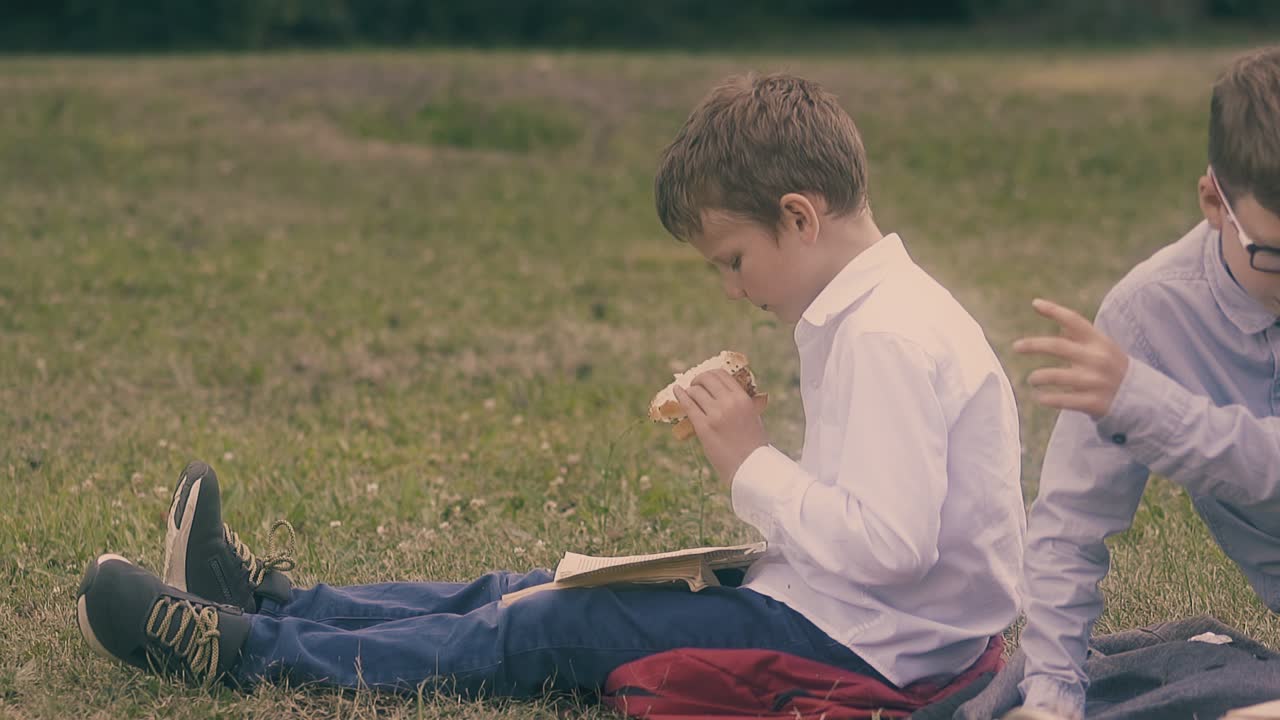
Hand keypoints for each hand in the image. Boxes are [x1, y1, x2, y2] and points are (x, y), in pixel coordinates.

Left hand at [672, 369, 767, 484]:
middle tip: (695, 385)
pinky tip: (677, 391)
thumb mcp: (753, 416)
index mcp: (743, 398)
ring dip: (690, 391)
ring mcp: (715, 414)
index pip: (722, 375)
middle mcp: (729, 403)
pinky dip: (680, 396)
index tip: (706, 379)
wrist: (750, 466)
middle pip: (707, 379)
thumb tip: (725, 392)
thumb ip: (740, 402)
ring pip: (695, 391)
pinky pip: (688, 405)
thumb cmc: (753, 444)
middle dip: (698, 379)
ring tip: (689, 394)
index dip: (711, 374)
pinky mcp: (703, 427)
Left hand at [1012, 298, 1129, 419]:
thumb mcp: (1101, 347)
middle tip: (1016, 347)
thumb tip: (1053, 316)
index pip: (1075, 321)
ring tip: (1032, 379)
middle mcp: (1096, 358)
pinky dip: (1047, 399)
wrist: (1141, 397)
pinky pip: (1063, 400)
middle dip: (1033, 345)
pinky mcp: (1094, 402)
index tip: (1035, 303)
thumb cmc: (1112, 367)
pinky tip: (1039, 398)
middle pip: (1058, 347)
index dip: (1054, 310)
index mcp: (1098, 342)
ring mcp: (1095, 381)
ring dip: (1038, 377)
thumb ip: (1078, 334)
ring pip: (1056, 376)